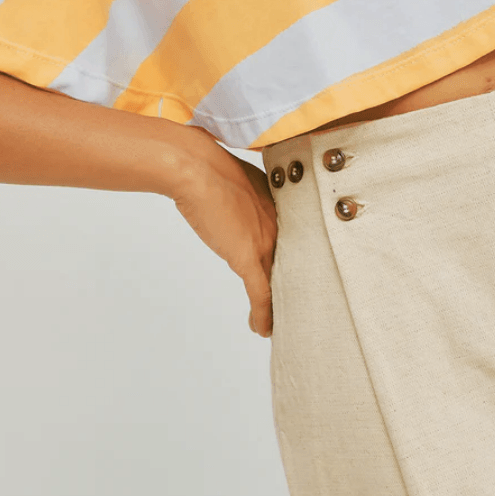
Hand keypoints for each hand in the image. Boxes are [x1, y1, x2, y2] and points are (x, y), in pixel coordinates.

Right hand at [170, 132, 277, 336]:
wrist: (195, 168)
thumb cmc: (207, 165)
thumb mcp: (235, 179)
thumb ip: (244, 195)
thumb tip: (231, 200)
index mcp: (280, 205)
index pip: (293, 241)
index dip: (293, 261)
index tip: (294, 275)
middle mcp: (280, 225)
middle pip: (293, 264)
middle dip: (295, 286)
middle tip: (299, 308)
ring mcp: (266, 242)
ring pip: (278, 282)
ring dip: (278, 305)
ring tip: (281, 321)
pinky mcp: (248, 257)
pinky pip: (261, 294)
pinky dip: (262, 314)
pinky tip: (263, 329)